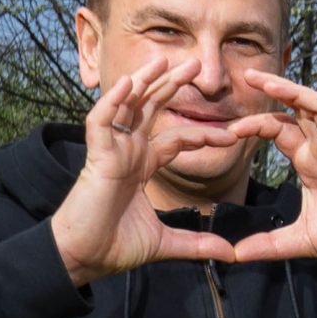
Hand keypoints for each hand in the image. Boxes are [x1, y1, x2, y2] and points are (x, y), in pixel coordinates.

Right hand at [50, 55, 242, 283]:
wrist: (85, 258)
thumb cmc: (115, 245)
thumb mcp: (166, 243)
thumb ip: (198, 243)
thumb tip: (230, 253)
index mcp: (142, 165)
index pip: (176, 139)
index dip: (201, 134)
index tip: (231, 136)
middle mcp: (127, 152)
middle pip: (150, 109)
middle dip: (171, 85)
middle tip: (196, 64)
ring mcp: (111, 152)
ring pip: (126, 106)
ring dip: (143, 81)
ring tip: (163, 59)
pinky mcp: (96, 158)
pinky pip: (102, 121)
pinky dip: (113, 102)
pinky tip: (129, 84)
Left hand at [226, 74, 316, 276]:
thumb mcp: (301, 240)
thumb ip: (268, 244)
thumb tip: (234, 256)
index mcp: (308, 161)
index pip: (277, 130)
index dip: (254, 125)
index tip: (229, 131)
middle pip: (296, 109)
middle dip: (273, 90)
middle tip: (247, 75)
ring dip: (296, 92)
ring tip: (271, 81)